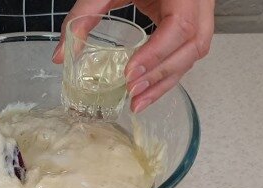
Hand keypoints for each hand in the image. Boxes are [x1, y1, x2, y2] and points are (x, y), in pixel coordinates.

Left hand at [52, 0, 214, 112]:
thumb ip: (84, 15)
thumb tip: (61, 55)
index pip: (180, 25)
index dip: (157, 52)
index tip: (130, 72)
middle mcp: (198, 2)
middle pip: (193, 46)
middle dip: (161, 74)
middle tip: (132, 92)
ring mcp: (200, 14)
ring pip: (193, 55)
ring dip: (165, 82)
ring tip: (137, 102)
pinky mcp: (191, 25)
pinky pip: (186, 54)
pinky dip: (166, 75)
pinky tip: (147, 91)